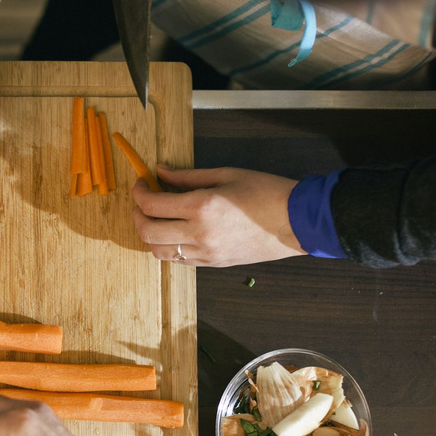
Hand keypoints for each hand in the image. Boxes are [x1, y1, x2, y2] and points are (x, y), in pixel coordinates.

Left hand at [132, 165, 305, 266]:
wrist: (298, 221)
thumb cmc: (267, 192)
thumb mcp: (225, 174)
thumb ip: (187, 176)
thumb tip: (161, 172)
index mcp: (201, 207)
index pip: (152, 205)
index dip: (139, 193)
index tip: (142, 183)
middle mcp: (199, 234)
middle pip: (148, 233)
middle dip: (137, 215)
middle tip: (142, 202)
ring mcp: (206, 253)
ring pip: (159, 252)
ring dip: (149, 235)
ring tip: (156, 218)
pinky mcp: (213, 264)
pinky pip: (179, 261)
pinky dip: (168, 247)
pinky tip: (174, 232)